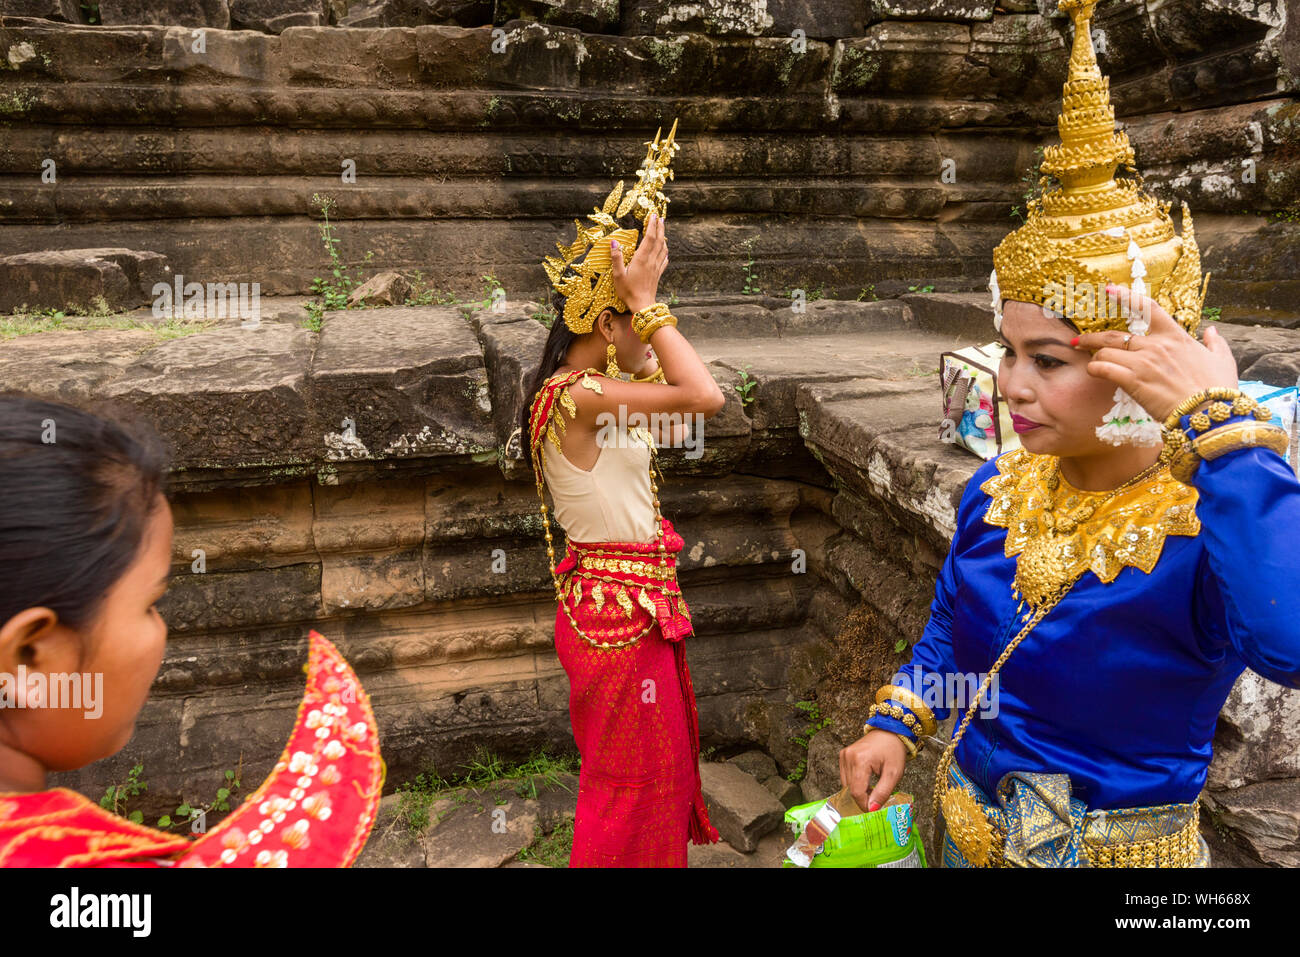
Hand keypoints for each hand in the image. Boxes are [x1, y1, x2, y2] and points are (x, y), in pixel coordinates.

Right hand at [609, 211, 667, 314]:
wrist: (642, 306)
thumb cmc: (628, 291)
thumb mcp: (618, 275)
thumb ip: (616, 258)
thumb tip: (614, 242)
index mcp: (641, 259)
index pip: (649, 238)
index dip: (652, 225)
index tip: (653, 215)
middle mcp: (651, 261)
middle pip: (659, 241)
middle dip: (660, 228)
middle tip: (660, 218)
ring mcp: (656, 268)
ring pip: (663, 249)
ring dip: (663, 238)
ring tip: (662, 231)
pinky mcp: (657, 275)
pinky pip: (664, 261)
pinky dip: (665, 253)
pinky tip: (665, 252)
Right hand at [839, 729, 906, 812]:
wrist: (889, 731)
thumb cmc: (893, 750)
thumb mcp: (894, 773)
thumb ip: (883, 792)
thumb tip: (872, 809)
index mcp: (861, 760)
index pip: (857, 792)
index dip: (864, 804)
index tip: (874, 810)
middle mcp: (848, 757)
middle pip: (850, 789)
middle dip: (862, 798)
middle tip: (876, 799)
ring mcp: (844, 755)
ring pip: (846, 785)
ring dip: (858, 791)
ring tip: (872, 789)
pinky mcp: (843, 755)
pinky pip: (845, 777)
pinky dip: (854, 783)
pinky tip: (865, 781)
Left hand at [1072, 284, 1238, 421]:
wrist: (1210, 413)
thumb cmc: (1218, 390)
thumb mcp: (1223, 361)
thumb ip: (1215, 343)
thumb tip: (1212, 331)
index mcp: (1176, 337)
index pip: (1148, 308)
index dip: (1126, 297)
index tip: (1109, 290)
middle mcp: (1156, 345)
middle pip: (1115, 335)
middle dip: (1093, 337)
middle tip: (1080, 340)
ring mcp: (1143, 362)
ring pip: (1105, 352)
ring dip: (1095, 357)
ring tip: (1091, 364)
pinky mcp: (1133, 380)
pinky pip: (1104, 369)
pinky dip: (1094, 369)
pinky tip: (1093, 372)